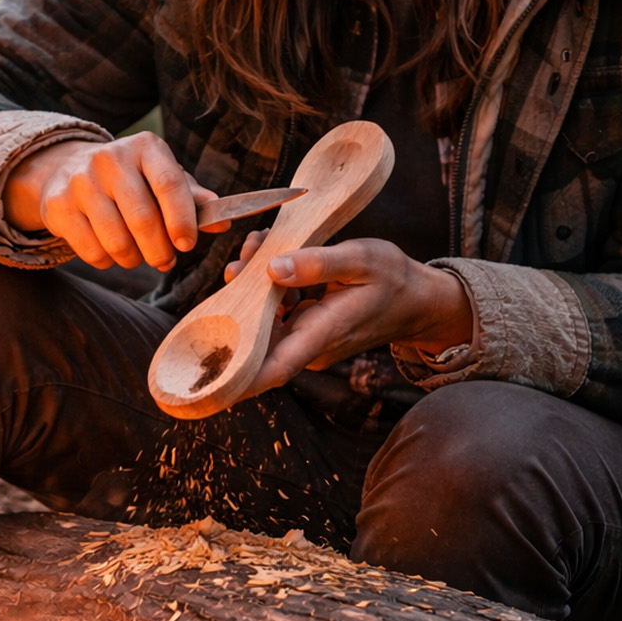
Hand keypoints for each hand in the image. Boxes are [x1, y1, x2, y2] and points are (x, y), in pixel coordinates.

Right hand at [3, 132, 220, 270]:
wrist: (68, 167)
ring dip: (133, 259)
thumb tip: (224, 222)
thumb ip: (192, 199)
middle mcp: (110, 158)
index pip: (169, 184)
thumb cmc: (131, 179)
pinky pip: (91, 250)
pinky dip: (107, 261)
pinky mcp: (58, 204)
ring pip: (116, 240)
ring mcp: (80, 180)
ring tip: (137, 257)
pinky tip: (110, 253)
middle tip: (165, 261)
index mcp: (145, 147)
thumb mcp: (162, 177)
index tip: (187, 245)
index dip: (182, 219)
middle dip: (159, 250)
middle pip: (143, 218)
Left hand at [225, 235, 472, 396]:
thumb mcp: (362, 259)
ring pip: (262, 319)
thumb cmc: (394, 280)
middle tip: (243, 256)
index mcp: (321, 334)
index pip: (271, 367)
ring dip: (252, 285)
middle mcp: (308, 345)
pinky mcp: (304, 328)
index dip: (235, 375)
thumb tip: (272, 269)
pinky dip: (268, 286)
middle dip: (238, 298)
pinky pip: (274, 312)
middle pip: (256, 334)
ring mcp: (305, 338)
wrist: (417, 300)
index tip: (204, 375)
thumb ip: (317, 264)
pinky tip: (270, 255)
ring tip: (258, 245)